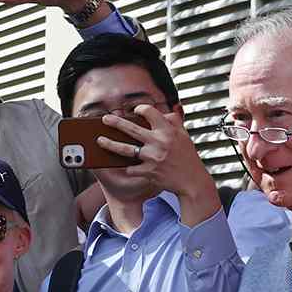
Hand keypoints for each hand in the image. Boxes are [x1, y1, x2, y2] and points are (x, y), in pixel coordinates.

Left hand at [98, 105, 220, 224]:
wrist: (192, 182)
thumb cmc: (188, 159)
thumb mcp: (184, 136)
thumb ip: (175, 123)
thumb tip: (167, 111)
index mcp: (168, 131)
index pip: (150, 112)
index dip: (142, 109)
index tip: (136, 110)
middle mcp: (159, 142)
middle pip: (132, 129)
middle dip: (116, 123)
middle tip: (104, 119)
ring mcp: (153, 158)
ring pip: (126, 149)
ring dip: (110, 144)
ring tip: (100, 140)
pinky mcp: (149, 172)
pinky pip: (132, 168)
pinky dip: (129, 167)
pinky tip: (127, 166)